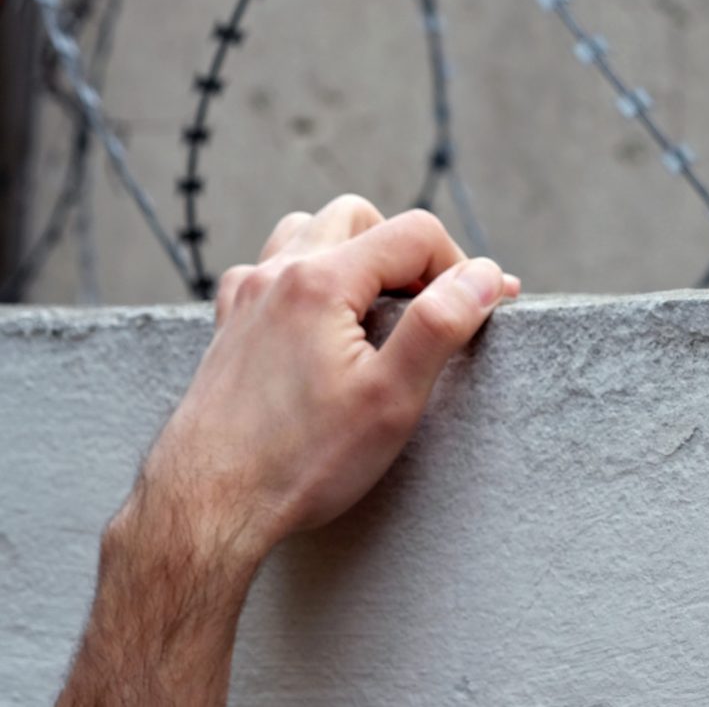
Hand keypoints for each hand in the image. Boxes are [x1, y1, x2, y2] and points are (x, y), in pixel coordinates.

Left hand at [58, 196, 518, 706]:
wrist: (207, 507)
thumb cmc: (300, 461)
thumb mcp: (392, 398)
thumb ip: (441, 325)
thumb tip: (485, 276)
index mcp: (322, 281)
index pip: (416, 233)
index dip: (462, 265)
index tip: (482, 309)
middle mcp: (278, 275)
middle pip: (359, 218)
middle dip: (406, 252)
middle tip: (430, 307)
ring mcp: (247, 298)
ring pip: (308, 233)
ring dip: (353, 255)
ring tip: (379, 309)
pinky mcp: (229, 328)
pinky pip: (270, 270)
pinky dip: (306, 278)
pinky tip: (320, 324)